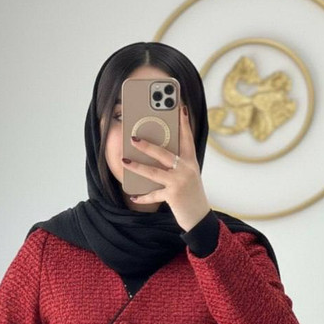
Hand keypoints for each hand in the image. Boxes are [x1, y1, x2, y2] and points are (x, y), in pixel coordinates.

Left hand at [121, 103, 210, 231]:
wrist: (199, 217)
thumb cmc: (191, 194)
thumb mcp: (188, 175)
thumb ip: (177, 163)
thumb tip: (155, 153)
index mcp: (190, 161)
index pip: (187, 137)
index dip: (183, 122)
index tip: (179, 106)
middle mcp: (186, 169)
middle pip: (164, 153)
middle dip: (147, 145)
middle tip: (133, 137)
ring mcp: (179, 182)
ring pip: (154, 172)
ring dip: (137, 166)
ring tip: (124, 160)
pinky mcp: (174, 195)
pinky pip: (154, 195)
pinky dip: (143, 197)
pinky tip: (133, 196)